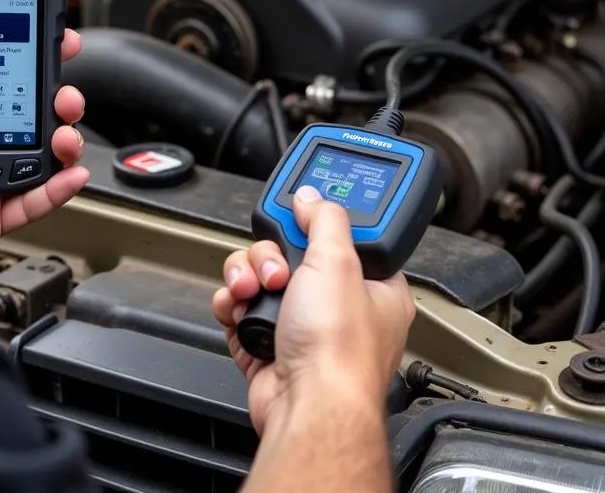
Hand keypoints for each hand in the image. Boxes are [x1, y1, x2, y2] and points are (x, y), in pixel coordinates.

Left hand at [0, 4, 88, 270]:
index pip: (0, 79)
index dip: (30, 62)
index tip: (54, 44)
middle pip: (31, 114)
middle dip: (58, 98)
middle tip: (65, 93)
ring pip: (41, 153)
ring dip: (63, 138)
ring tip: (64, 134)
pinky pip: (37, 198)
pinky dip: (60, 186)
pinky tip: (72, 171)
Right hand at [212, 187, 414, 435]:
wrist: (306, 406)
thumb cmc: (338, 351)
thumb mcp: (337, 261)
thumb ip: (323, 219)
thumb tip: (310, 197)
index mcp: (373, 288)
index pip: (343, 238)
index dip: (316, 223)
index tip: (296, 216)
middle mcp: (338, 308)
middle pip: (291, 252)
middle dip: (270, 255)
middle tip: (277, 268)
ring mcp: (301, 327)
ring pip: (260, 277)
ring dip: (247, 277)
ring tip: (253, 292)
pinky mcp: (268, 345)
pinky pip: (240, 307)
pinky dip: (232, 305)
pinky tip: (238, 309)